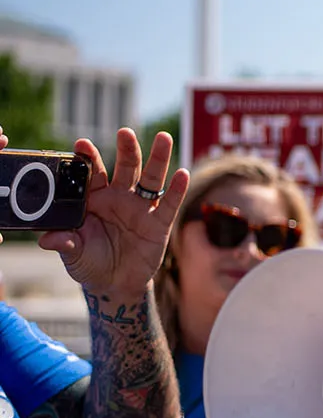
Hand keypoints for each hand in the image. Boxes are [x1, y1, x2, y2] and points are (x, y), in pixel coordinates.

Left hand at [40, 130, 190, 297]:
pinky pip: (169, 204)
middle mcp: (119, 198)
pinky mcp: (159, 223)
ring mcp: (141, 209)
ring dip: (158, 159)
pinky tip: (182, 174)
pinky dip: (177, 189)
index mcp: (95, 200)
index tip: (82, 144)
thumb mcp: (73, 253)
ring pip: (151, 179)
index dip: (88, 159)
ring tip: (163, 138)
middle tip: (125, 132)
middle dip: (127, 150)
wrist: (115, 284)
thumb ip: (64, 242)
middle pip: (126, 168)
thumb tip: (46, 239)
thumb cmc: (90, 263)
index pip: (93, 174)